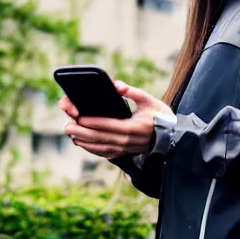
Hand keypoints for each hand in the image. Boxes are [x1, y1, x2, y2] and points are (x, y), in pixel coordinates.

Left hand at [59, 80, 173, 159]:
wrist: (172, 137)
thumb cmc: (159, 116)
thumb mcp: (149, 100)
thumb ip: (132, 92)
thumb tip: (116, 85)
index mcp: (133, 127)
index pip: (108, 125)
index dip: (92, 122)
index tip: (78, 117)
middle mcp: (128, 141)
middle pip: (100, 138)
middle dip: (81, 132)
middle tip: (66, 126)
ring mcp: (126, 149)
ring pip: (100, 148)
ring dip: (84, 141)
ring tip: (70, 133)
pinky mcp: (125, 153)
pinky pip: (105, 153)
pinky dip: (91, 149)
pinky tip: (81, 143)